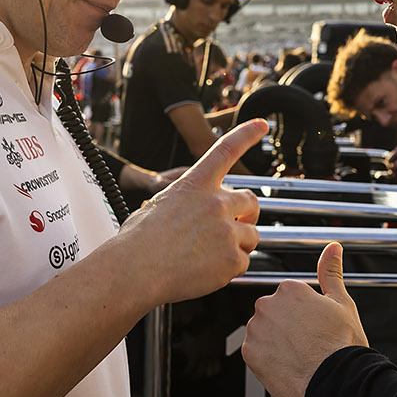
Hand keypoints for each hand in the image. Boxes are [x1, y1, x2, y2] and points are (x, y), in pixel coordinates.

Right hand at [118, 119, 265, 305]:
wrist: (134, 270)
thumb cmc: (138, 243)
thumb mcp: (158, 206)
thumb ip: (184, 203)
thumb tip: (189, 214)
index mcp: (195, 185)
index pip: (226, 150)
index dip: (247, 134)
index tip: (262, 125)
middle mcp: (216, 202)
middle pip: (250, 201)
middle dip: (247, 214)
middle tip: (237, 226)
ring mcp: (227, 230)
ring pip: (251, 236)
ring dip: (238, 245)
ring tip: (210, 256)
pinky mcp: (232, 258)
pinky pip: (244, 262)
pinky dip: (229, 269)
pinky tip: (206, 271)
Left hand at [242, 242, 366, 396]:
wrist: (335, 383)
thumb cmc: (341, 346)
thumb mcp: (342, 303)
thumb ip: (331, 272)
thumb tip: (333, 248)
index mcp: (290, 290)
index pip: (290, 297)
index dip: (305, 314)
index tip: (314, 327)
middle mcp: (268, 304)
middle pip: (274, 313)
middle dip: (287, 326)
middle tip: (307, 342)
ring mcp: (256, 329)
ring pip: (263, 331)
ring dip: (275, 341)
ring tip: (298, 355)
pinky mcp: (249, 352)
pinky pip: (254, 351)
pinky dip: (267, 358)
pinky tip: (286, 364)